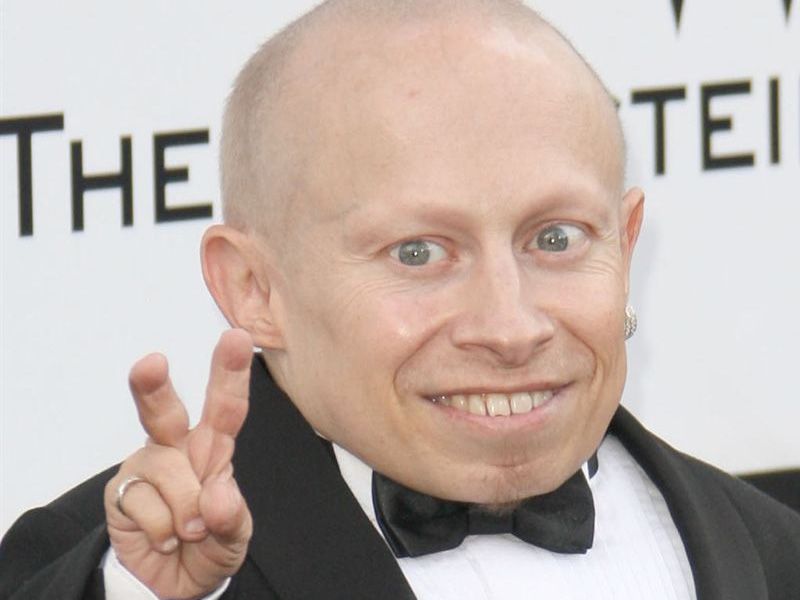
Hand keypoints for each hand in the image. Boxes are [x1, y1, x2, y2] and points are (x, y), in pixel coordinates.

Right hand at [104, 329, 253, 598]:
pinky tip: (164, 537)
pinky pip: (145, 506)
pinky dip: (162, 531)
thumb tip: (216, 497)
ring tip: (189, 532)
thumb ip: (231, 515)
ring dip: (185, 511)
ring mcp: (146, 467)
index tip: (234, 338)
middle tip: (151, 363)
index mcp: (213, 448)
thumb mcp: (235, 534)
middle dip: (154, 386)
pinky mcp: (121, 492)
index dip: (230, 373)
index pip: (226, 407)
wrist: (174, 584)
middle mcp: (177, 448)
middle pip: (165, 411)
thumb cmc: (210, 545)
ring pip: (166, 472)